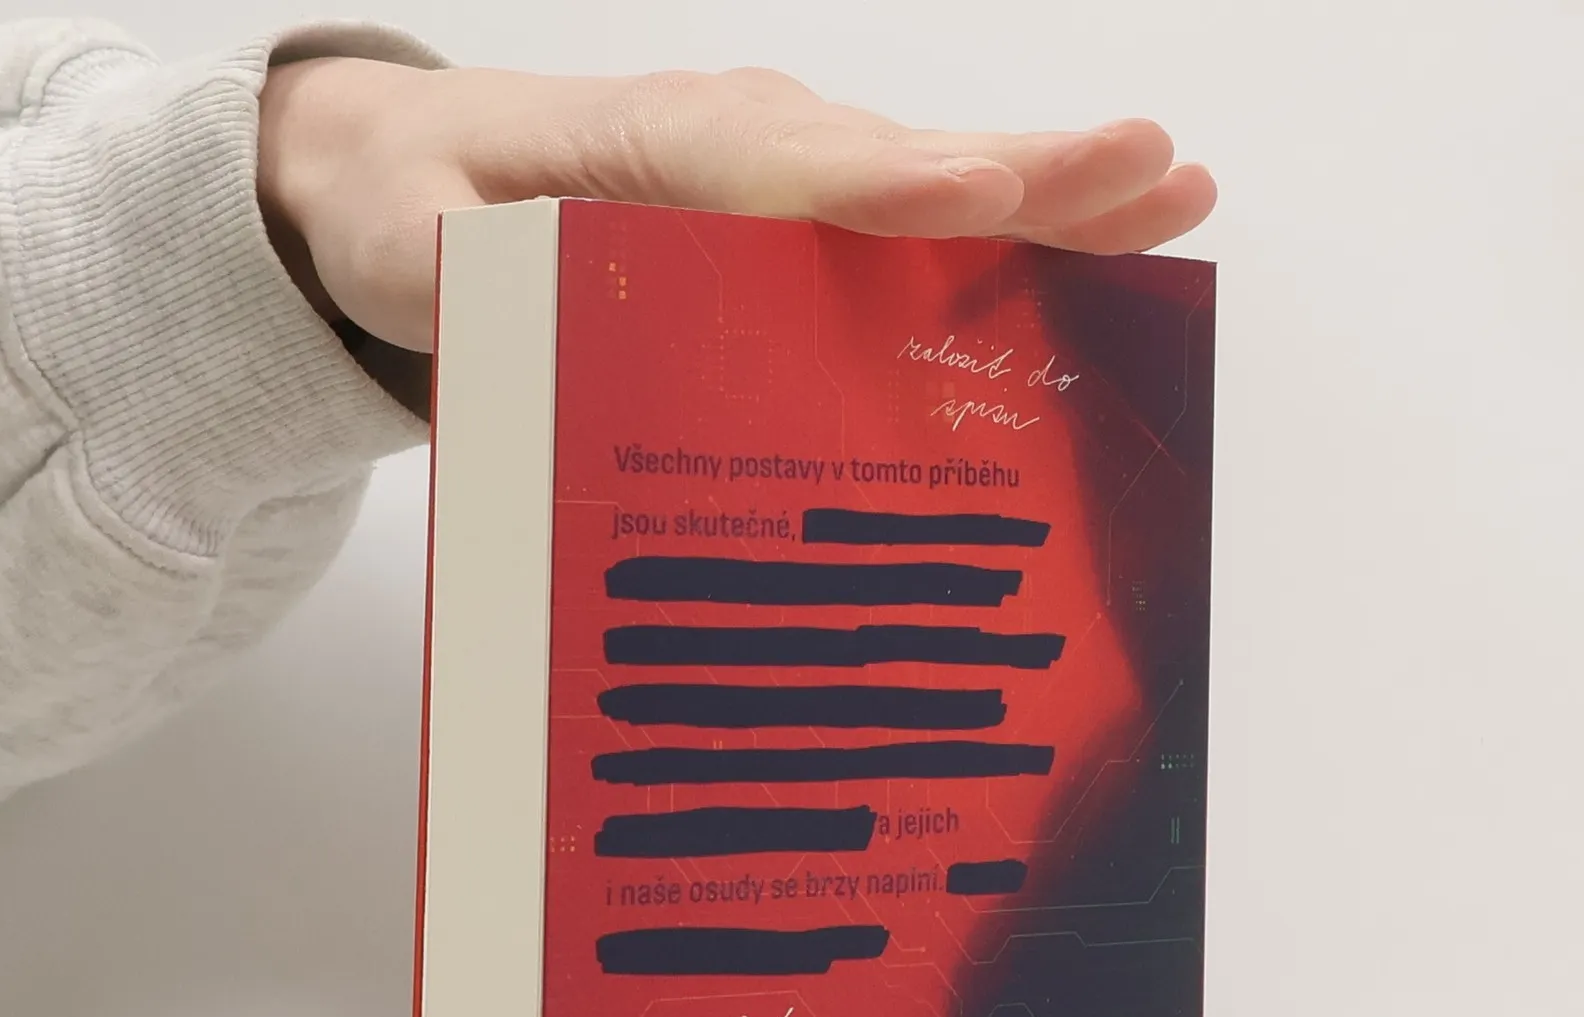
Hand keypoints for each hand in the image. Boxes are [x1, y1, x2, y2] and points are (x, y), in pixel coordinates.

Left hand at [257, 60, 1216, 351]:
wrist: (412, 171)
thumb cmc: (420, 211)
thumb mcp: (420, 246)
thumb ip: (479, 266)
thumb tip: (544, 300)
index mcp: (664, 150)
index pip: (789, 171)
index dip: (886, 189)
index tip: (975, 199)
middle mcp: (750, 150)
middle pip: (905, 164)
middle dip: (1031, 172)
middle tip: (1153, 168)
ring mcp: (787, 180)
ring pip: (938, 185)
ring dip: (1057, 196)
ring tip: (1172, 193)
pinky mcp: (801, 219)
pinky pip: (920, 223)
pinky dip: (1012, 236)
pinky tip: (1090, 260)